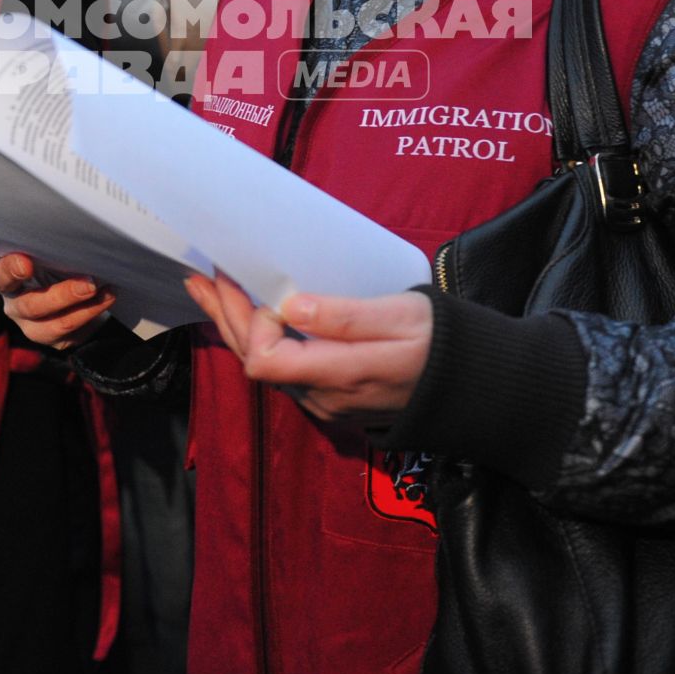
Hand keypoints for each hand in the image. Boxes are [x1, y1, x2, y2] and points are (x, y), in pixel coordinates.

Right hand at [0, 253, 112, 351]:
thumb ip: (50, 248)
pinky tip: (108, 297)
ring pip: (55, 326)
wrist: (70, 286)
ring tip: (107, 292)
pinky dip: (93, 314)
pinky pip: (73, 334)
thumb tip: (75, 237)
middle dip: (63, 295)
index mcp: (6, 278)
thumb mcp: (47, 252)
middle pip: (31, 306)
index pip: (2, 275)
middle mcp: (15, 304)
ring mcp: (32, 326)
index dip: (12, 269)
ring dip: (85, 309)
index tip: (28, 263)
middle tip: (89, 283)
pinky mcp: (54, 339)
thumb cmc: (53, 260)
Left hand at [185, 272, 433, 433]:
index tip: (263, 286)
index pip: (266, 359)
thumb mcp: (402, 319)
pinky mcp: (328, 391)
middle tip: (203, 276)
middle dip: (226, 314)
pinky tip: (246, 312)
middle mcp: (322, 394)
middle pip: (254, 361)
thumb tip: (292, 305)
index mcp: (338, 375)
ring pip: (263, 364)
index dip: (253, 322)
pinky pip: (280, 366)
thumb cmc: (441, 343)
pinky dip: (255, 336)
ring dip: (234, 323)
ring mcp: (323, 398)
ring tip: (208, 287)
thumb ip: (347, 316)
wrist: (471, 384)